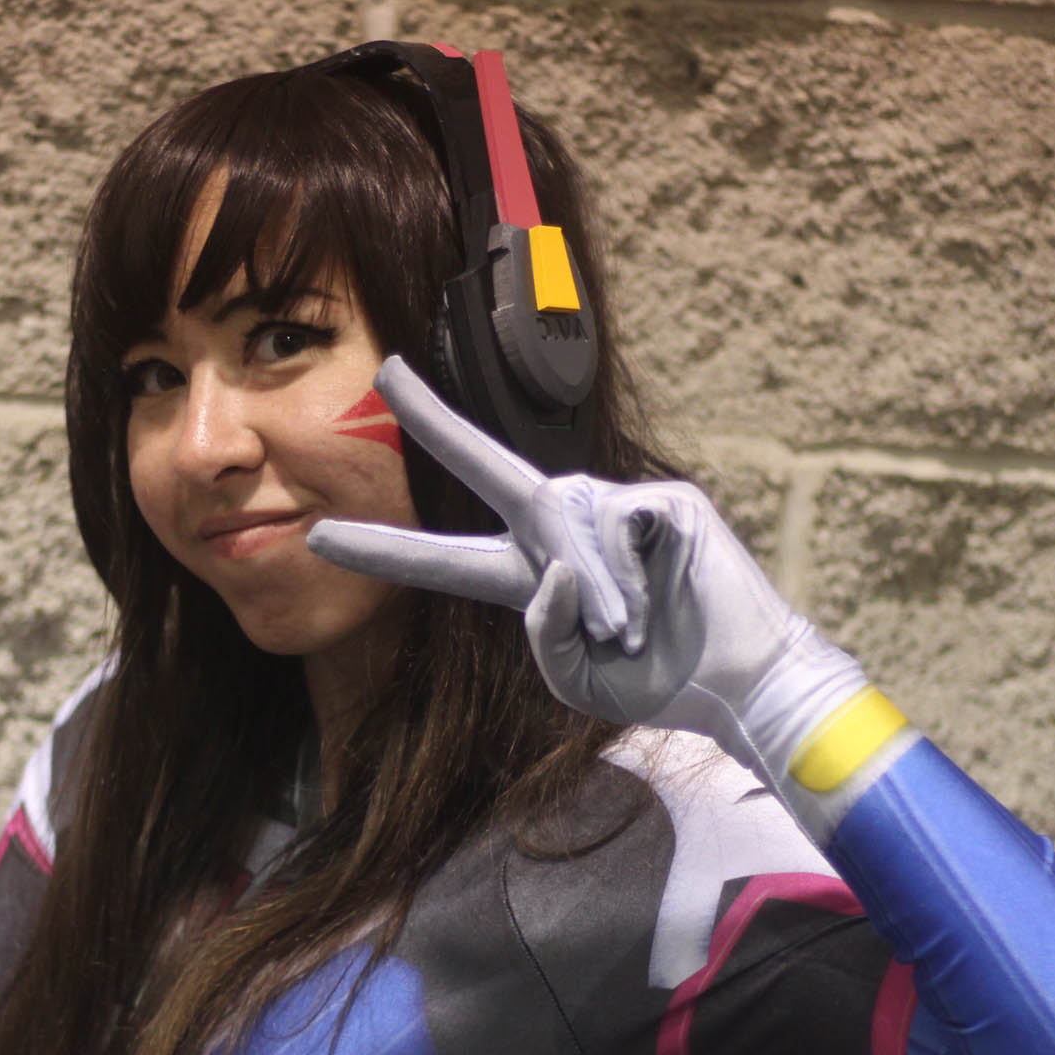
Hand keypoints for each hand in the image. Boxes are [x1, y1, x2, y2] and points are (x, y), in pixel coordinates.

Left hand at [306, 357, 871, 787]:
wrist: (738, 680)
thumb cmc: (656, 682)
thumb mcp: (575, 676)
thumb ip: (542, 630)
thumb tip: (552, 568)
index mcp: (530, 580)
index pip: (444, 560)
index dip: (384, 549)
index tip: (316, 535)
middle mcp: (563, 533)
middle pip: (486, 470)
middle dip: (434, 421)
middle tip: (382, 373)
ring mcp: (614, 508)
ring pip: (564, 521)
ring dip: (592, 589)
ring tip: (629, 630)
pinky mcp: (663, 502)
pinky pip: (623, 528)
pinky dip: (632, 575)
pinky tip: (663, 596)